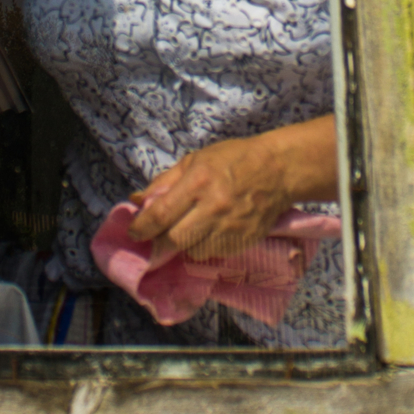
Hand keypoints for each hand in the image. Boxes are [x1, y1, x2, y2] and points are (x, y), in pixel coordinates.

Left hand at [129, 115, 336, 258]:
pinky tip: (210, 232)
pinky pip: (214, 254)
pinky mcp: (242, 241)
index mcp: (198, 182)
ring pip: (192, 251)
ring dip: (185, 244)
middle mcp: (212, 207)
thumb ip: (164, 182)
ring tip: (190, 229)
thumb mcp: (196, 159)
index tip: (134, 231)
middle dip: (160, 241)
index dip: (141, 227)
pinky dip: (206, 247)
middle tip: (159, 235)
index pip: (160, 215)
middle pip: (173, 240)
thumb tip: (136, 200)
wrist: (278, 170)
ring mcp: (229, 227)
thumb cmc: (234, 159)